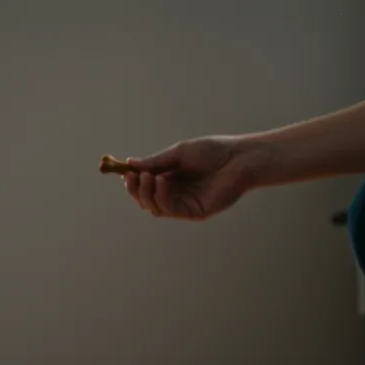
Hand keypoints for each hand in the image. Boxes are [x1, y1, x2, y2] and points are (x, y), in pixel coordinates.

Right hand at [122, 136, 268, 220]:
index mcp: (171, 178)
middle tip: (133, 177)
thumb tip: (130, 164)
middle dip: (136, 190)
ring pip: (155, 207)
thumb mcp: (178, 154)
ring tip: (150, 177)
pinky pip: (170, 209)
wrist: (239, 158)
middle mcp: (176, 193)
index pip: (146, 186)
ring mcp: (184, 204)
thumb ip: (156, 162)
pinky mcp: (194, 213)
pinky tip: (163, 181)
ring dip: (147, 193)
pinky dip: (162, 196)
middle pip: (146, 200)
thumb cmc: (213, 152)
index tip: (125, 172)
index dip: (133, 182)